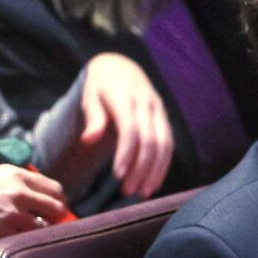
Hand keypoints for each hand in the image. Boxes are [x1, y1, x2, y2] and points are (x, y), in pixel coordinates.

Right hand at [0, 165, 69, 238]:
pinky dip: (24, 241)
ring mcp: (13, 214)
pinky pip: (26, 239)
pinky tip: (14, 238)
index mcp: (17, 175)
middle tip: (46, 223)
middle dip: (54, 218)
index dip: (58, 201)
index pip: (55, 189)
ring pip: (44, 227)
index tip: (55, 208)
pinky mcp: (4, 232)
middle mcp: (19, 192)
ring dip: (38, 231)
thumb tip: (43, 196)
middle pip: (57, 208)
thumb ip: (19, 182)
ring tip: (25, 231)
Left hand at [79, 52, 175, 199]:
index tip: (118, 176)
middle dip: (141, 168)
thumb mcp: (90, 95)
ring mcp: (158, 110)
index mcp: (126, 97)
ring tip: (143, 191)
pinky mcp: (164, 117)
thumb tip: (88, 139)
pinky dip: (163, 164)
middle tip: (128, 190)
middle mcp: (147, 103)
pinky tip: (153, 181)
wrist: (121, 65)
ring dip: (155, 170)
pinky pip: (169, 143)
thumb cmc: (100, 85)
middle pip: (150, 140)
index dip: (126, 154)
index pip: (130, 129)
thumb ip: (93, 117)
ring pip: (164, 144)